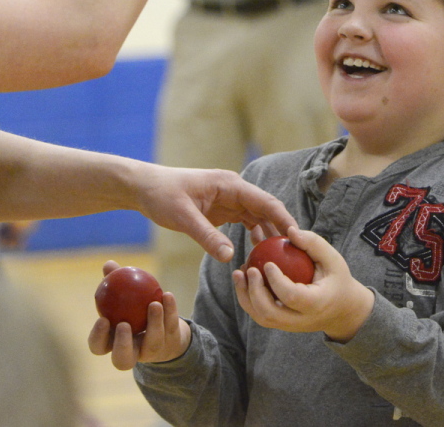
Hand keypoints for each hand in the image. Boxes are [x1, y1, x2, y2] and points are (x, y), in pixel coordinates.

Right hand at [87, 260, 191, 369]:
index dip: (98, 338)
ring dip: (154, 323)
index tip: (103, 319)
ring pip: (153, 344)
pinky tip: (167, 295)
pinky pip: (171, 327)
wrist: (165, 328)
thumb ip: (114, 282)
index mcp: (114, 343)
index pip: (99, 347)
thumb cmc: (134, 310)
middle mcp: (133, 352)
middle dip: (122, 345)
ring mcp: (153, 351)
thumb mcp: (122, 297)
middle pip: (122, 361)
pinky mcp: (172, 343)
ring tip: (154, 304)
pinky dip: (170, 310)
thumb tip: (108, 264)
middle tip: (124, 324)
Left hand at [130, 164, 296, 263]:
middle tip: (295, 255)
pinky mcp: (222, 210)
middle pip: (267, 210)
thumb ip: (207, 236)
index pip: (266, 202)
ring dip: (269, 235)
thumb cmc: (161, 195)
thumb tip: (230, 256)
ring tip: (281, 258)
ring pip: (258, 217)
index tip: (299, 238)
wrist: (144, 188)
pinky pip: (246, 222)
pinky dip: (255, 236)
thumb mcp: (183, 217)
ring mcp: (229, 199)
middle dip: (282, 230)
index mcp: (230, 185)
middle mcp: (234, 190)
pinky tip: (259, 253)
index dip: (284, 219)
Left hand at [233, 226, 373, 340]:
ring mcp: (289, 325)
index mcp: (316, 304)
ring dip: (246, 296)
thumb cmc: (336, 279)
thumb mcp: (333, 258)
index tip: (267, 263)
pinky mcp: (280, 323)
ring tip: (239, 273)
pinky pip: (259, 315)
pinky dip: (247, 298)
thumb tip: (290, 231)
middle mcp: (300, 319)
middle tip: (250, 269)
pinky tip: (243, 278)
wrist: (342, 310)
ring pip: (261, 317)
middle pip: (271, 313)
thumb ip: (313, 243)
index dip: (277, 282)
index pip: (293, 298)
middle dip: (255, 292)